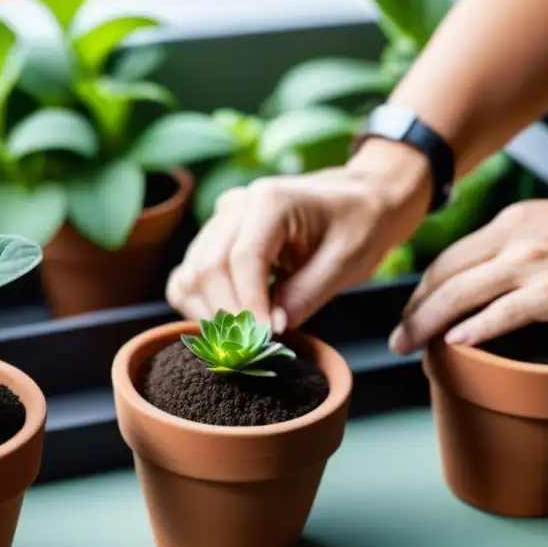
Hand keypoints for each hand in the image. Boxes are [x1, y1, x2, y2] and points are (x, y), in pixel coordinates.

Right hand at [166, 140, 431, 330]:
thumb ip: (306, 295)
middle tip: (253, 348)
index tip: (265, 338)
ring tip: (241, 340)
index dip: (250, 304)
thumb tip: (271, 330)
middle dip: (228, 315)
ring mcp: (219, 221)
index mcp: (271, 200)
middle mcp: (235, 205)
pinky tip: (226, 325)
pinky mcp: (214, 238)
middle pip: (208, 267)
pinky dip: (198, 305)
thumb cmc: (359, 225)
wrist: (358, 198)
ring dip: (209, 314)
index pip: (243, 258)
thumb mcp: (346, 262)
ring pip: (190, 274)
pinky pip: (188, 276)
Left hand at [389, 194, 547, 353]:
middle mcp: (513, 239)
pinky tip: (452, 343)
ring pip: (459, 296)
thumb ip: (518, 245)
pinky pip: (499, 314)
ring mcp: (531, 266)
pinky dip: (471, 330)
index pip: (450, 257)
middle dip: (414, 309)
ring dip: (425, 324)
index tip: (413, 308)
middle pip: (443, 276)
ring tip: (407, 346)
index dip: (423, 287)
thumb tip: (491, 273)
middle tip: (398, 334)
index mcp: (511, 222)